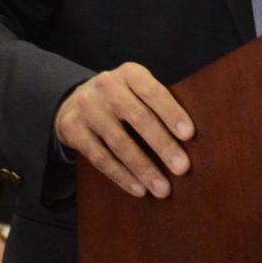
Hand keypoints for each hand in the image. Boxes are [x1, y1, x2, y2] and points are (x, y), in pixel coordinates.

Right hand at [54, 61, 193, 198]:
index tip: (189, 135)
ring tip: (162, 188)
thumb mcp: (136, 91)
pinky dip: (121, 175)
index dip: (171, 113)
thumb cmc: (121, 99)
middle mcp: (107, 85)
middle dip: (162, 145)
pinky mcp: (72, 128)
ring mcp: (87, 106)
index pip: (153, 92)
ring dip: (143, 168)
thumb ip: (157, 105)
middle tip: (182, 168)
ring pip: (119, 142)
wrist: (74, 101)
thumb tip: (188, 139)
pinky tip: (138, 189)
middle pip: (139, 118)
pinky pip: (99, 157)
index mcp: (130, 73)